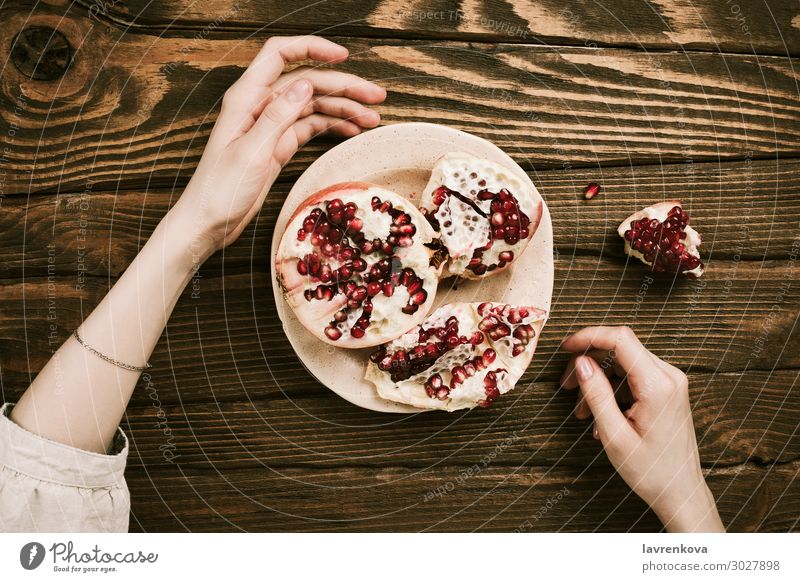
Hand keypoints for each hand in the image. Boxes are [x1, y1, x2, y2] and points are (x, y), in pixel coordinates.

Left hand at [168, 35, 385, 258]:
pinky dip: (332, 127)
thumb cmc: (220, 189)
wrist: (209, 221)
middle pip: (307, 82)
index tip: (343, 57)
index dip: (312, 48)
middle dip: (343, 86)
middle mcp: (260, 106)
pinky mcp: (278, 146)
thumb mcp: (251, 152)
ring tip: (372, 118)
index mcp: (246, 98)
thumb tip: (304, 84)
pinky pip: (310, 128)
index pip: (280, 55)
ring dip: (343, 109)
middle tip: (376, 96)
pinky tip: (352, 131)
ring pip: (313, 106)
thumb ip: (277, 116)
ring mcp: (270, 126)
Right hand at [560, 326, 723, 531]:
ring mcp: (671, 382)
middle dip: (588, 362)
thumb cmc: (651, 471)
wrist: (680, 492)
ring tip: (581, 410)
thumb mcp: (615, 436)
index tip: (565, 348)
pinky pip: (633, 376)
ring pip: (624, 362)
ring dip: (598, 379)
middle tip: (566, 385)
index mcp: (658, 386)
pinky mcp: (667, 389)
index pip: (621, 339)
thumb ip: (597, 395)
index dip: (588, 337)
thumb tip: (581, 363)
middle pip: (620, 348)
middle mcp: (669, 377)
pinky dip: (612, 388)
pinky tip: (600, 413)